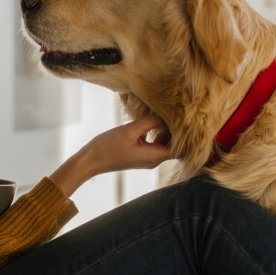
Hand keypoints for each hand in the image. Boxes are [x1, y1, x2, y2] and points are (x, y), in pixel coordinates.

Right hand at [49, 113, 172, 196]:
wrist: (90, 161)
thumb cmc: (108, 147)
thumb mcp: (130, 131)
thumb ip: (150, 122)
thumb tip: (165, 115)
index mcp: (155, 156)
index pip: (181, 150)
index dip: (185, 136)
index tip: (182, 121)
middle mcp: (154, 159)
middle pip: (175, 146)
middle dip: (175, 131)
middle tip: (172, 113)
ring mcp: (147, 158)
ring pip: (164, 144)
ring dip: (164, 131)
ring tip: (160, 115)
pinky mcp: (140, 155)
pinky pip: (154, 144)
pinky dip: (155, 133)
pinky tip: (149, 121)